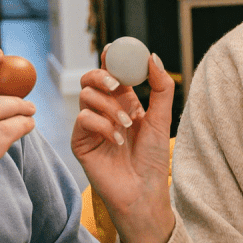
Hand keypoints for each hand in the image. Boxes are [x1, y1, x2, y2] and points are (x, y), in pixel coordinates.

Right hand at [72, 51, 174, 242]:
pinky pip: (82, 119)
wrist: (143, 193)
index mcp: (123, 101)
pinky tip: (117, 141)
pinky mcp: (80, 141)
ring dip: (109, 106)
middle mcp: (104, 110)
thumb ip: (160, 88)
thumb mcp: (161, 119)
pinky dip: (102, 125)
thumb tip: (152, 57)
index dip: (111, 58)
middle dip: (102, 75)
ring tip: (128, 125)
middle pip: (91, 78)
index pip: (112, 72)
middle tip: (118, 84)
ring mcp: (90, 125)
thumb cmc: (152, 160)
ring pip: (86, 96)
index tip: (115, 48)